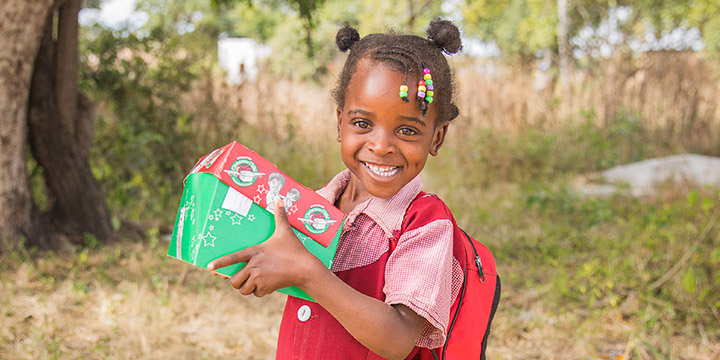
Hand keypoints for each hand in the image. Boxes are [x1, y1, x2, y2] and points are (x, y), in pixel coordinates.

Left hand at [207, 200, 322, 296]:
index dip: (220, 263)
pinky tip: (266, 286)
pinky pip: (256, 294)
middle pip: (234, 280)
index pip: (233, 257)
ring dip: (246, 288)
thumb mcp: (285, 232)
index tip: (209, 268)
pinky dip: (259, 292)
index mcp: (255, 251)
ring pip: (243, 289)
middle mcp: (254, 265)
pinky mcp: (266, 288)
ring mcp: (259, 278)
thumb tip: (280, 199)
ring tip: (253, 283)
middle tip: (241, 279)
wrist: (305, 268)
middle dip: (236, 281)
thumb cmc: (294, 249)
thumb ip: (280, 216)